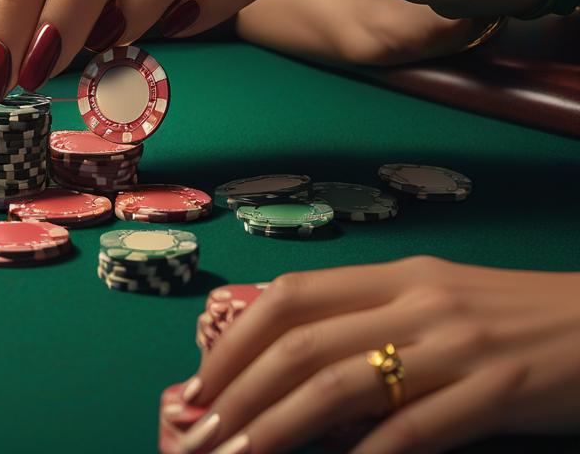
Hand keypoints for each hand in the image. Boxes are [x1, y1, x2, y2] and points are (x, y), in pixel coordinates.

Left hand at [171, 257, 579, 453]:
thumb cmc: (511, 317)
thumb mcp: (434, 304)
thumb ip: (369, 325)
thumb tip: (294, 374)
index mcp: (395, 275)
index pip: (292, 296)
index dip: (238, 338)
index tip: (201, 382)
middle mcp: (415, 301)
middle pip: (303, 342)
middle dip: (241, 391)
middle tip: (199, 433)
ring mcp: (456, 345)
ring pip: (342, 385)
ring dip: (279, 427)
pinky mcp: (498, 390)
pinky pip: (417, 429)